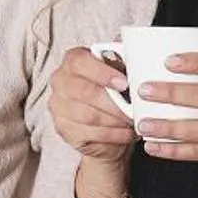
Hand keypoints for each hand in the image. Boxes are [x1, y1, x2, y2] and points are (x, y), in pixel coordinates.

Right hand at [49, 46, 136, 166]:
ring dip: (116, 121)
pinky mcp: (64, 130)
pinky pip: (90, 134)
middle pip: (86, 92)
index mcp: (73, 61)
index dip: (103, 73)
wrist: (104, 119)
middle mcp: (61, 82)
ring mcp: (59, 107)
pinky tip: (126, 134)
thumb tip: (138, 63)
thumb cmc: (113, 90)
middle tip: (134, 110)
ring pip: (89, 116)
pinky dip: (113, 136)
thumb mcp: (120, 73)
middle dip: (114, 104)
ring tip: (133, 122)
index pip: (81, 62)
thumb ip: (125, 66)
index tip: (124, 84)